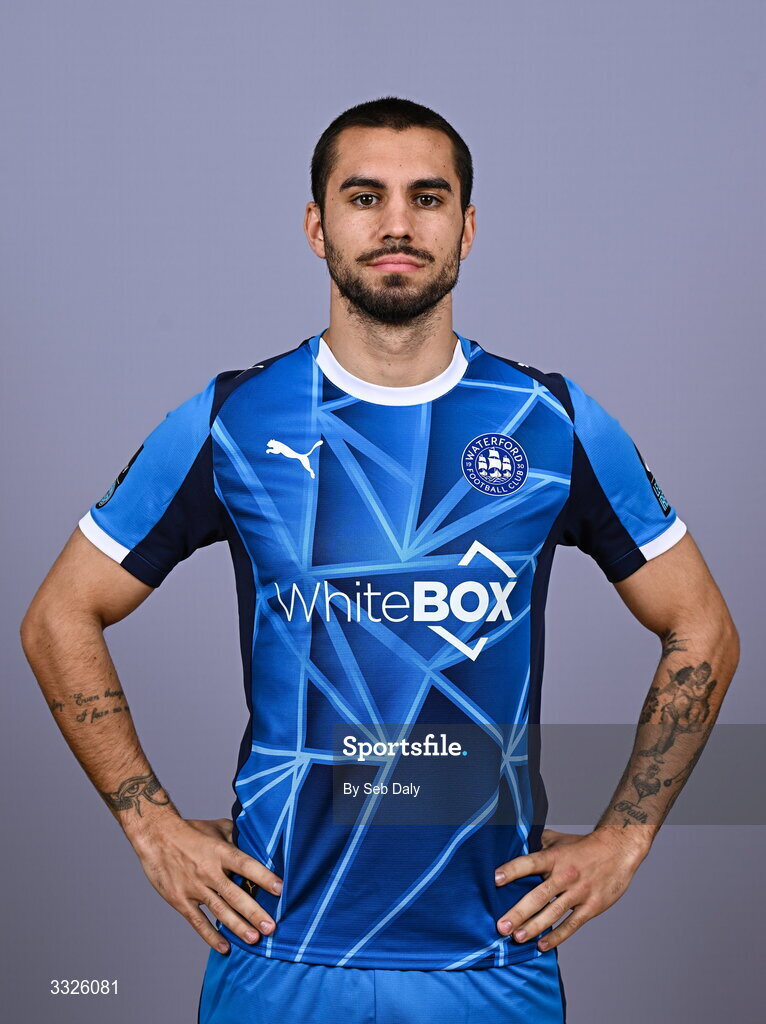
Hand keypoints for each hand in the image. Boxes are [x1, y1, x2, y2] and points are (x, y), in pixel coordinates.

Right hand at [131, 816, 282, 953]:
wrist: (156, 836)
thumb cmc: (191, 831)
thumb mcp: (218, 828)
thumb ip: (238, 837)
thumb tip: (261, 844)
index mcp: (220, 851)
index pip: (245, 865)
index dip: (263, 877)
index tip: (281, 889)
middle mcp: (208, 871)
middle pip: (235, 894)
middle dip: (254, 912)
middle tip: (271, 928)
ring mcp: (194, 887)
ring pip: (219, 910)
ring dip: (237, 927)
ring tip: (254, 939)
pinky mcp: (180, 900)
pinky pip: (198, 921)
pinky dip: (211, 936)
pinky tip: (225, 947)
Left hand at [494, 826, 649, 950]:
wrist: (618, 850)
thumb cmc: (583, 845)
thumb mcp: (559, 839)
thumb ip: (537, 843)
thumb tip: (514, 843)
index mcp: (555, 857)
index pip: (530, 862)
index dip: (512, 870)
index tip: (495, 879)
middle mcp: (565, 875)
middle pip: (538, 895)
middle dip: (518, 912)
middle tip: (501, 926)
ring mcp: (579, 892)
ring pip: (552, 913)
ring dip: (534, 927)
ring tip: (517, 938)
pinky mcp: (591, 907)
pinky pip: (571, 924)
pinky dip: (556, 936)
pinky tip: (542, 945)